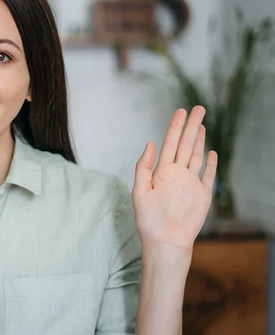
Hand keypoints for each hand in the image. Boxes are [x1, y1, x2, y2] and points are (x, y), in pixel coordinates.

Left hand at [132, 106, 217, 251]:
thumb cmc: (148, 220)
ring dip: (199, 140)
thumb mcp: (140, 191)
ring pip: (196, 156)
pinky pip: (208, 175)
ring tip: (201, 124)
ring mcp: (190, 183)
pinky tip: (210, 151)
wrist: (165, 242)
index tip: (180, 112)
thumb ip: (144, 167)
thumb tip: (150, 143)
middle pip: (185, 145)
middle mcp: (176, 174)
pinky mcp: (202, 194)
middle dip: (191, 126)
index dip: (175, 127)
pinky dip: (210, 163)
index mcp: (161, 172)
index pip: (169, 144)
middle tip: (197, 108)